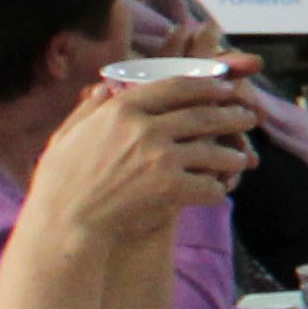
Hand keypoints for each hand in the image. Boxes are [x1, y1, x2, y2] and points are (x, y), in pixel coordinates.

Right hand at [29, 75, 255, 244]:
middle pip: (200, 114)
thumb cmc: (59, 182)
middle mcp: (144, 127)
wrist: (64, 223)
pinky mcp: (169, 188)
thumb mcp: (67, 134)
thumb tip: (105, 87)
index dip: (205, 85)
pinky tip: (222, 190)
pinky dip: (217, 188)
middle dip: (230, 114)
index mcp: (122, 108)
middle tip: (248, 114)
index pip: (174, 86)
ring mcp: (159, 157)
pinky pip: (207, 184)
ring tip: (242, 157)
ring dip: (230, 153)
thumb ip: (89, 108)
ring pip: (210, 149)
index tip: (223, 86)